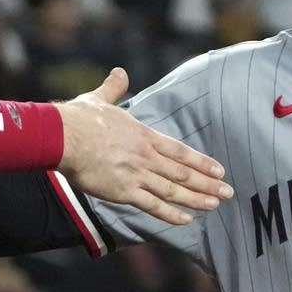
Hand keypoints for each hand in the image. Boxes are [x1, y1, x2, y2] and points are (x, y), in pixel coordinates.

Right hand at [55, 68, 230, 225]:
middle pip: (183, 172)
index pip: (180, 151)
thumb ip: (114, 88)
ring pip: (174, 189)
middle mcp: (145, 156)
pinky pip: (152, 205)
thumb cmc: (78, 118)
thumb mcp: (100, 98)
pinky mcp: (123, 191)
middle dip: (207, 182)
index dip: (201, 161)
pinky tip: (187, 219)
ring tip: (216, 204)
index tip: (219, 170)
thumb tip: (120, 73)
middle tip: (228, 191)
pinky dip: (171, 213)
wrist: (63, 136)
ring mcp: (136, 174)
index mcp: (143, 135)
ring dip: (197, 198)